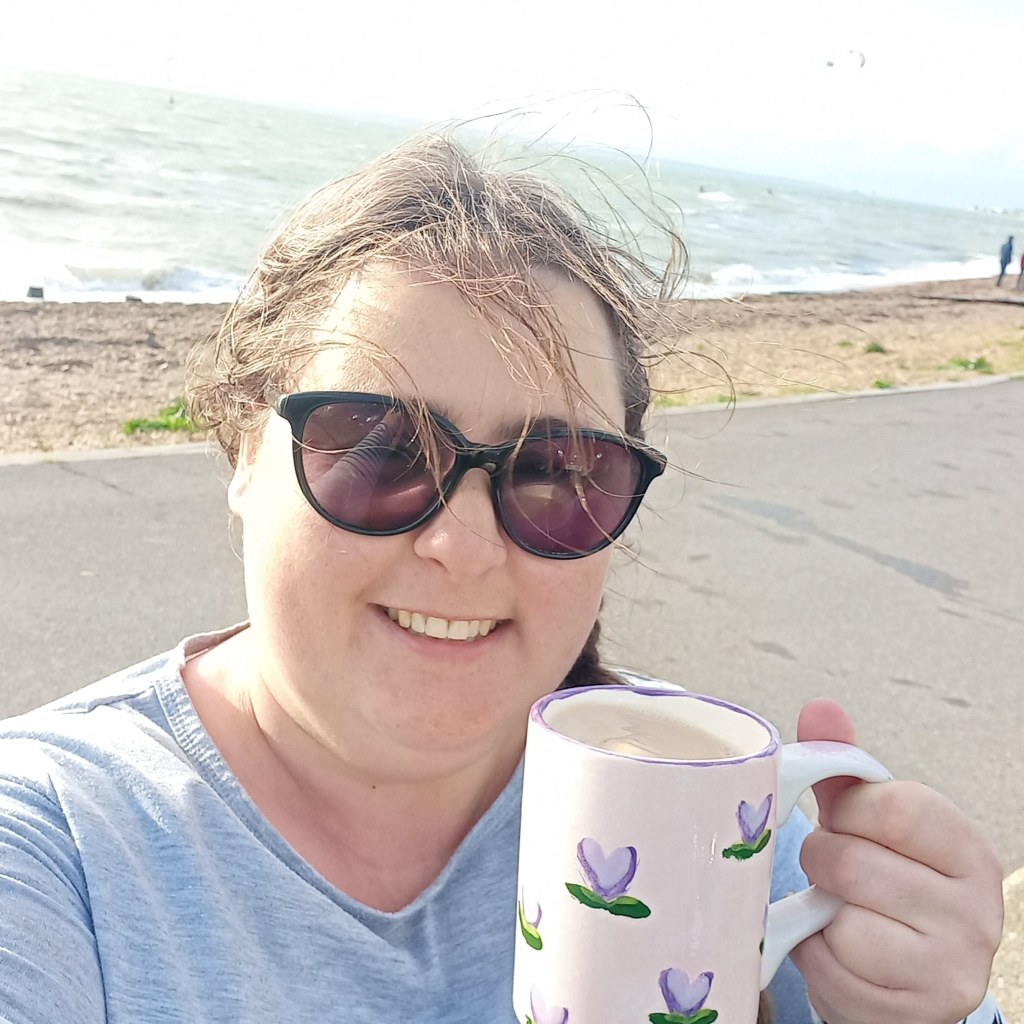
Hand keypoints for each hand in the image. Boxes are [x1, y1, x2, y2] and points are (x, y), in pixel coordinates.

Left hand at [789, 699, 1003, 1023]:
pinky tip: (835, 948)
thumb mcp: (868, 819)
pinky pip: (833, 970)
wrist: (897, 972)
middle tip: (830, 869)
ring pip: (845, 923)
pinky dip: (816, 956)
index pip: (896, 807)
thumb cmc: (881, 884)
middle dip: (822, 862)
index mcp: (966, 849)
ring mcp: (951, 968)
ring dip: (820, 913)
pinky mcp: (915, 1011)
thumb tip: (820, 710)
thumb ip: (844, 766)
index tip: (842, 818)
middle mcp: (975, 911)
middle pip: (855, 864)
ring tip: (836, 908)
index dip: (848, 810)